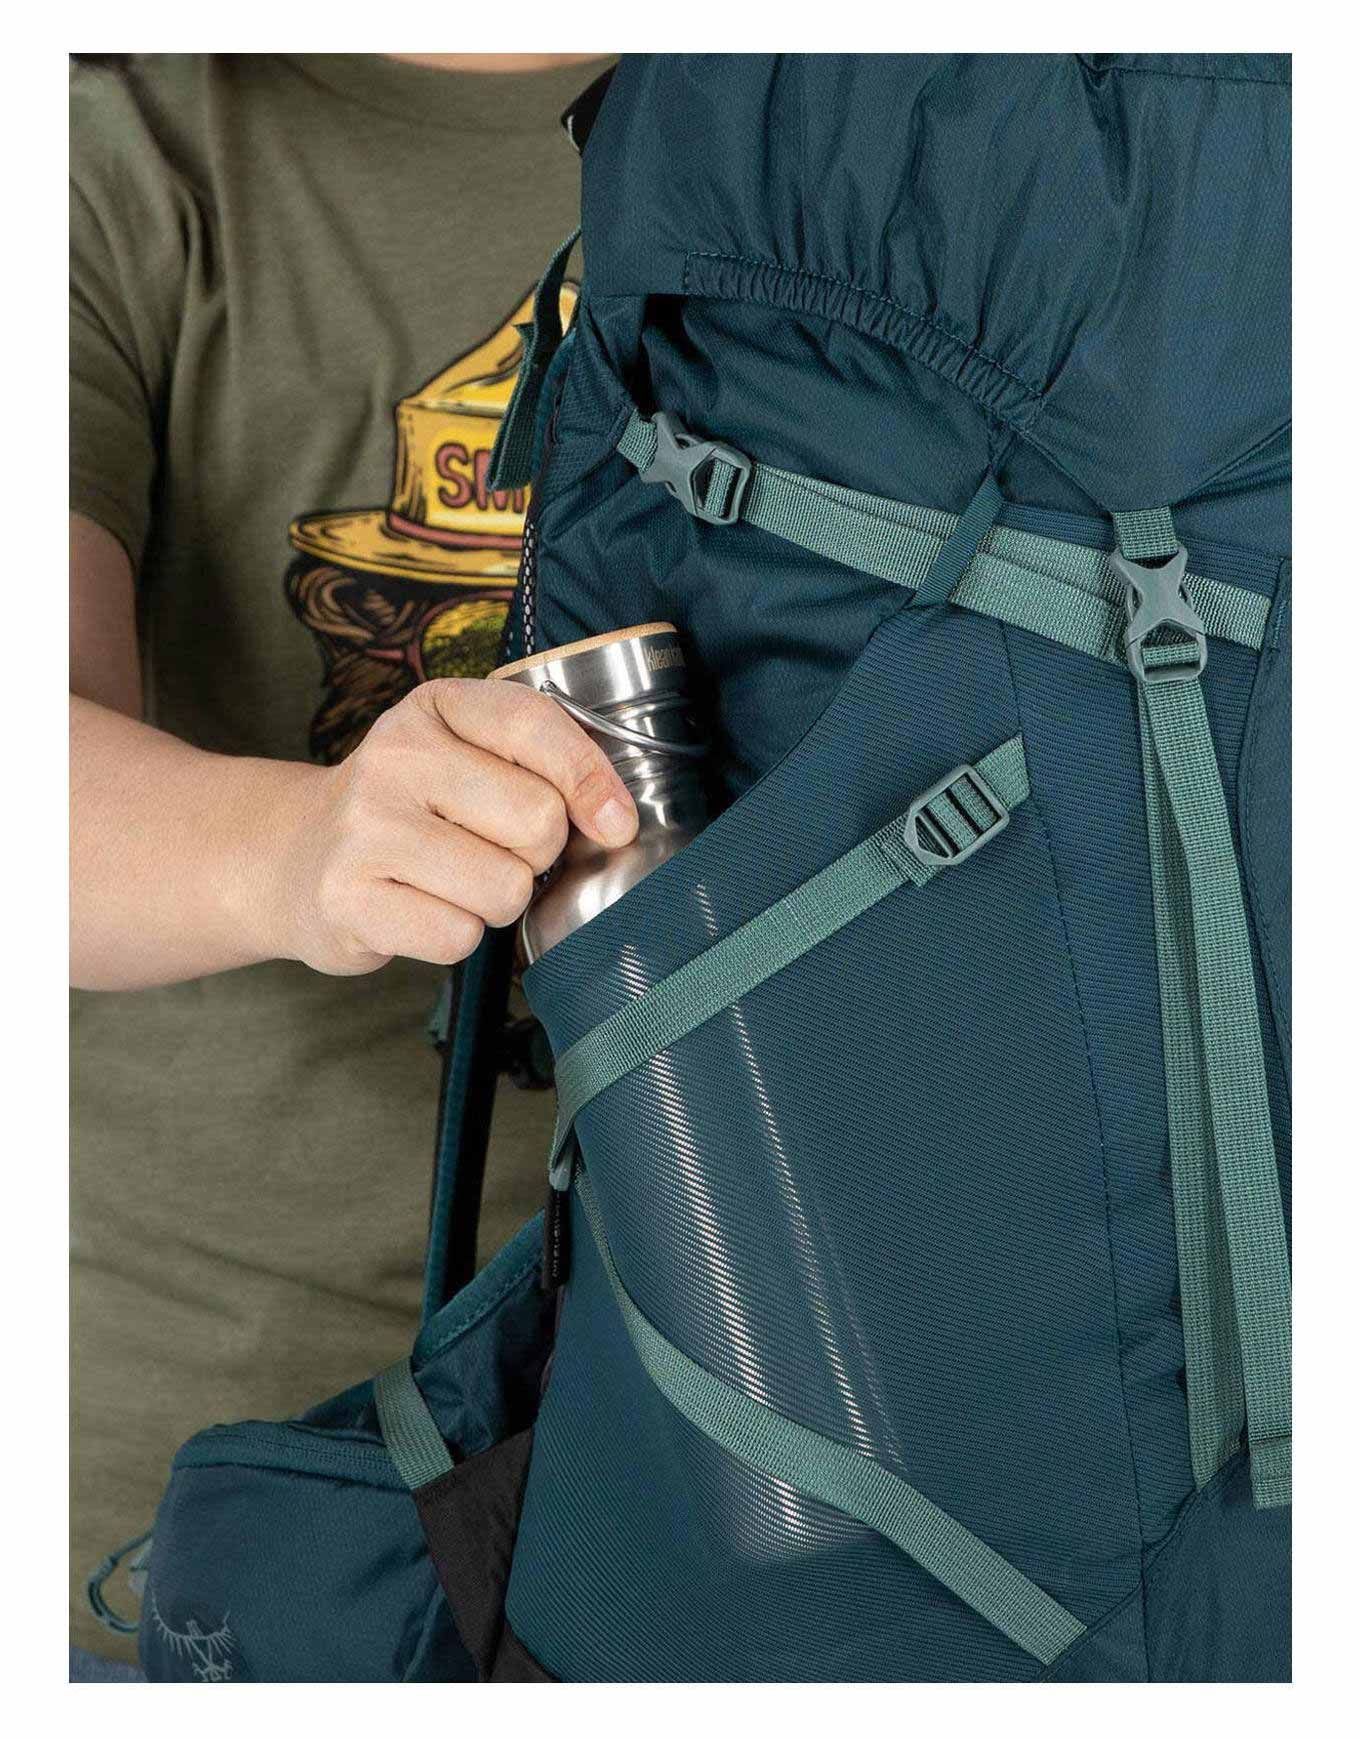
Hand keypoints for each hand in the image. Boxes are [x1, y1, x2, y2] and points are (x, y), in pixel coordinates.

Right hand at [260, 679, 637, 975]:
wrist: (297, 856)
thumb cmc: (412, 809)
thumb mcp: (469, 757)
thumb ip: (545, 766)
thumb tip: (617, 821)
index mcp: (434, 708)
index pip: (534, 726)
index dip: (592, 779)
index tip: (615, 821)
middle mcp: (393, 758)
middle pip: (537, 821)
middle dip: (538, 853)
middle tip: (494, 849)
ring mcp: (364, 830)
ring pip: (504, 888)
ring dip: (497, 900)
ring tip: (454, 881)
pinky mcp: (347, 900)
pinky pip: (458, 937)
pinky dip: (456, 936)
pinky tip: (422, 909)